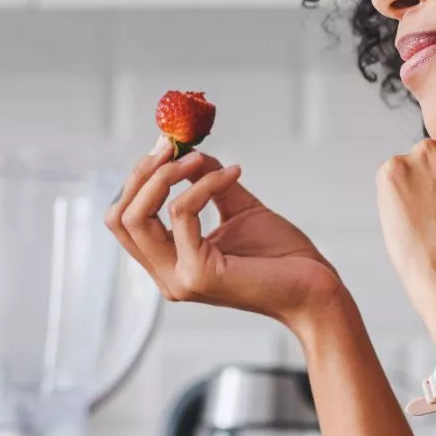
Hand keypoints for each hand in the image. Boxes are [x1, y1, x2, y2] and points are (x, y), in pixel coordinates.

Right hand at [105, 144, 342, 334]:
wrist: (316, 289)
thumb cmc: (281, 256)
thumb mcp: (236, 208)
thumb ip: (207, 182)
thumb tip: (187, 151)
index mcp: (169, 264)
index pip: (124, 220)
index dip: (138, 179)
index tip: (165, 146)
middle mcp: (166, 276)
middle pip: (120, 217)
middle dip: (141, 174)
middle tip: (170, 146)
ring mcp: (179, 279)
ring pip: (138, 217)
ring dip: (166, 175)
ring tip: (196, 158)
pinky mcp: (199, 274)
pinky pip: (182, 213)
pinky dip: (203, 185)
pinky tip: (232, 174)